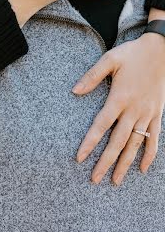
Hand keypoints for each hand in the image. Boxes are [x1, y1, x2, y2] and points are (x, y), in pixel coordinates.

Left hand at [73, 27, 164, 184]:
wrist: (160, 51)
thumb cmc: (132, 54)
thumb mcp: (109, 59)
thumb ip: (92, 76)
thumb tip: (74, 91)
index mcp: (119, 97)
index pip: (101, 125)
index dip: (90, 142)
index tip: (80, 158)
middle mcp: (134, 110)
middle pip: (117, 141)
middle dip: (105, 162)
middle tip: (94, 179)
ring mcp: (147, 114)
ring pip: (135, 145)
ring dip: (125, 164)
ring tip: (115, 181)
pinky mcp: (157, 114)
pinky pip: (154, 139)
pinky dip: (149, 155)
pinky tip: (142, 169)